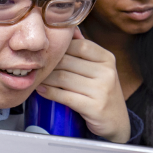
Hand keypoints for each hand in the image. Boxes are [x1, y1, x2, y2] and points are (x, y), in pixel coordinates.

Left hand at [37, 28, 130, 142]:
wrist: (117, 122)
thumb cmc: (103, 93)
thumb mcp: (100, 69)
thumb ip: (85, 50)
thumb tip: (70, 30)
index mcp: (107, 58)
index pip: (78, 45)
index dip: (59, 49)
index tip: (46, 54)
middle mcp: (107, 72)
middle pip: (68, 62)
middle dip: (49, 65)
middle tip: (35, 67)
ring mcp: (102, 89)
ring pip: (63, 78)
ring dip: (46, 79)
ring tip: (36, 78)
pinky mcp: (95, 107)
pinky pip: (65, 96)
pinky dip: (50, 93)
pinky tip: (41, 91)